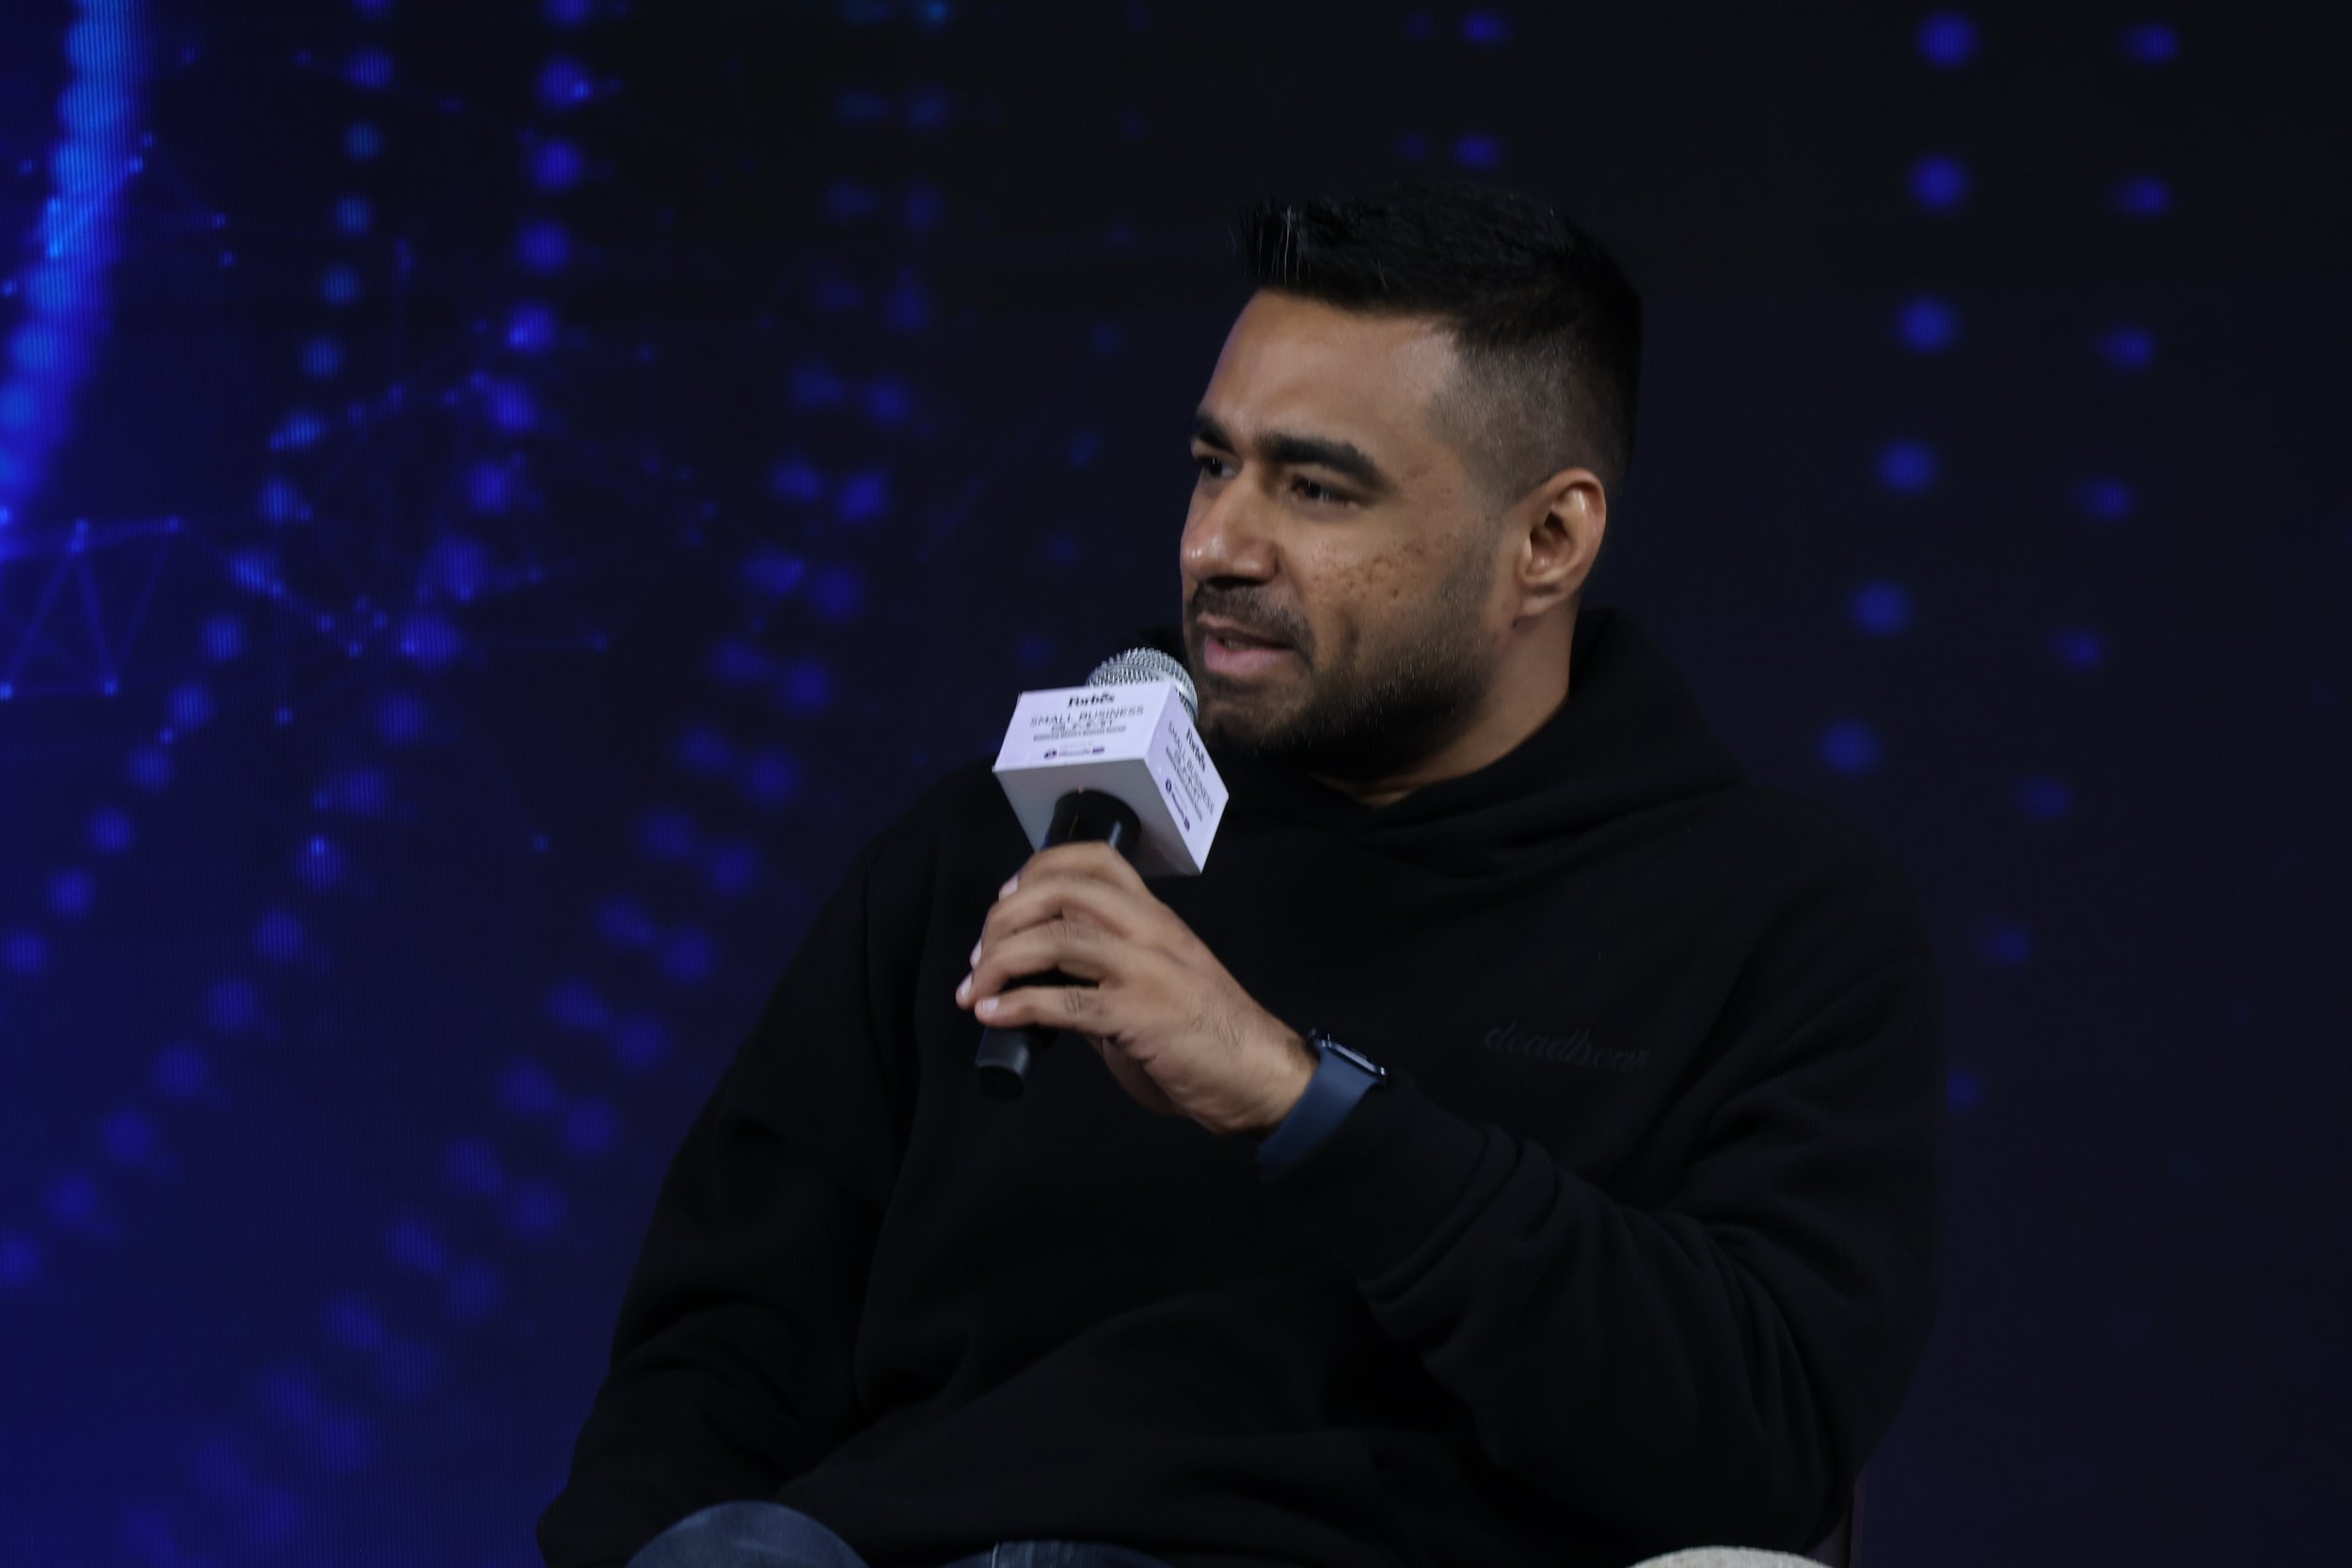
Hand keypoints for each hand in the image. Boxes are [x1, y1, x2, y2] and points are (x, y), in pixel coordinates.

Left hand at [954, 840, 1318, 1138]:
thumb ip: (1104, 972)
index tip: (1004, 903)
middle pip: (1061, 891)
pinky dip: (1017, 1006)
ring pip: (1055, 938)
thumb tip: (1040, 980)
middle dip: (1003, 919)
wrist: (1257, 1077)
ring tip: (974, 990)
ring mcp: (1145, 968)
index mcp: (1154, 916)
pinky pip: (1064, 1002)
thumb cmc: (1205, 1037)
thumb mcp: (1153, 984)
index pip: (1095, 860)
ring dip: (999, 962)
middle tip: (979, 957)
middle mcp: (1149, 929)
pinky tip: (994, 1015)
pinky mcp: (1139, 1014)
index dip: (1037, 870)